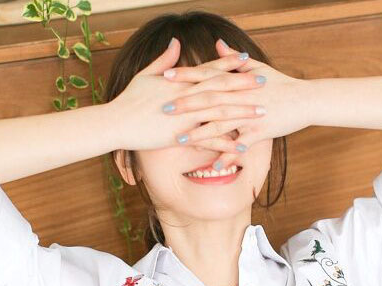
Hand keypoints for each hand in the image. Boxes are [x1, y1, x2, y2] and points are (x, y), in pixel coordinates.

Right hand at [109, 37, 267, 153]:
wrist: (116, 123)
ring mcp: (184, 116)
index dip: (228, 63)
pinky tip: (242, 146)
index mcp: (179, 81)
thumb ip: (163, 60)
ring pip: (219, 112)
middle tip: (265, 83)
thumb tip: (175, 44)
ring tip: (262, 113)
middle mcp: (185, 96)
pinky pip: (208, 140)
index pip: (209, 69)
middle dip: (244, 85)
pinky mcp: (181, 135)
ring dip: (242, 113)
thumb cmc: (128, 100)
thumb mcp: (146, 76)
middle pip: (220, 88)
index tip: (246, 59)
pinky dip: (226, 143)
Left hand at [161, 38, 310, 169]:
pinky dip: (228, 154)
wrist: (306, 100)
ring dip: (200, 134)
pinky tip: (214, 164)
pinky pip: (241, 145)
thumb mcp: (257, 67)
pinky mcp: (261, 132)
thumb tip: (216, 43)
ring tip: (181, 141)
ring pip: (221, 124)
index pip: (207, 75)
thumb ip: (232, 58)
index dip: (186, 76)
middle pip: (209, 100)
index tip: (165, 76)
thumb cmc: (281, 83)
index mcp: (237, 80)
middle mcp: (241, 97)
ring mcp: (250, 115)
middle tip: (164, 109)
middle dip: (186, 105)